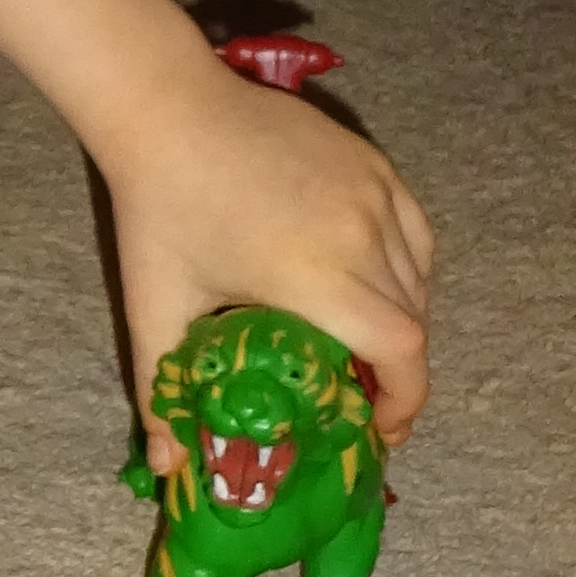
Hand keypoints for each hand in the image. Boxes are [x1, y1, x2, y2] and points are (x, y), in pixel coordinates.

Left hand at [106, 60, 433, 461]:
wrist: (167, 107)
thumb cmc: (160, 211)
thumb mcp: (155, 308)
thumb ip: (162, 395)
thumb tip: (170, 469)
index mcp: (319, 278)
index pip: (402, 354)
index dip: (406, 402)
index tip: (381, 430)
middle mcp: (362, 236)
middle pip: (415, 324)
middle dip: (399, 372)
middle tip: (363, 398)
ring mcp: (375, 194)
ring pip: (419, 279)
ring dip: (403, 322)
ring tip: (366, 347)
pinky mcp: (375, 164)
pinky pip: (416, 233)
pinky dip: (408, 270)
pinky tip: (376, 287)